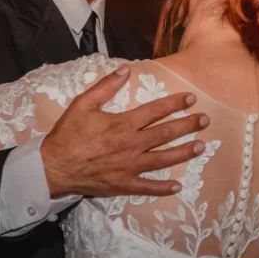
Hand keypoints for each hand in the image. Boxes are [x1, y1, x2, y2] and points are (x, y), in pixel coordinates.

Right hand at [40, 66, 209, 197]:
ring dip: (184, 152)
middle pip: (166, 134)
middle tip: (204, 120)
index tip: (191, 99)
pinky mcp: (123, 184)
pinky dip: (163, 188)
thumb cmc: (68, 134)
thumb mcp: (83, 103)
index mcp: (123, 124)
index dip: (175, 104)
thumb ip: (106, 86)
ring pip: (163, 159)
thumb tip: (126, 69)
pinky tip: (177, 187)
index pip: (155, 111)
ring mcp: (130, 167)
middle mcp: (132, 145)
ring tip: (201, 147)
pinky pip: (147, 187)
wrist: (54, 167)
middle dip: (187, 125)